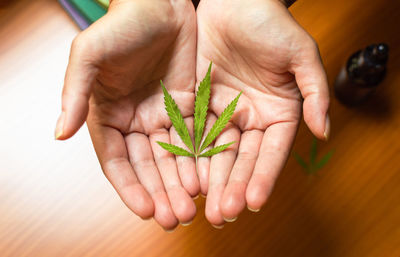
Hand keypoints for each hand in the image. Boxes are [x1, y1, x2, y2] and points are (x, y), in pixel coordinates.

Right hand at [55, 0, 198, 229]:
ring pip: (172, 157)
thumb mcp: (89, 54)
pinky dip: (199, 160)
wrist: (160, 3)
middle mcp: (135, 120)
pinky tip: (206, 179)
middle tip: (174, 218)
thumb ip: (74, 93)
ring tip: (191, 208)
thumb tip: (58, 133)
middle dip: (160, 193)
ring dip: (180, 184)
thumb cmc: (121, 25)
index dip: (129, 186)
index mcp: (107, 114)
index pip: (116, 160)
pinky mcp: (188, 106)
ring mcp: (162, 115)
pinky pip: (194, 138)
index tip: (145, 209)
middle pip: (147, 166)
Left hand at [196, 0, 329, 225]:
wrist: (234, 1)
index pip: (271, 152)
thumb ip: (314, 93)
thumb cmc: (271, 23)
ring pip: (216, 152)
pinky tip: (184, 175)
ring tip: (203, 204)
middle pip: (242, 158)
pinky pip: (193, 132)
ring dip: (210, 178)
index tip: (255, 201)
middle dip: (233, 186)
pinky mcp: (199, 104)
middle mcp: (250, 119)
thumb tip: (324, 131)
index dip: (264, 176)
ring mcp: (223, 113)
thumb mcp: (301, 55)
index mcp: (278, 113)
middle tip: (224, 213)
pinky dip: (189, 154)